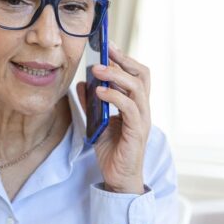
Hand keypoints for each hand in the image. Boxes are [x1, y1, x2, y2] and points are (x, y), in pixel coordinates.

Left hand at [78, 43, 149, 193]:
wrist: (118, 179)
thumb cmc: (112, 151)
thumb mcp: (96, 123)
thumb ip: (91, 104)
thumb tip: (81, 84)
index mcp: (135, 105)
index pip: (136, 74)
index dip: (124, 58)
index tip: (108, 45)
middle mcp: (143, 109)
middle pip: (142, 75)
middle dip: (125, 59)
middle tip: (106, 50)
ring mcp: (142, 120)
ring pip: (137, 88)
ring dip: (117, 75)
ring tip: (98, 69)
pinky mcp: (137, 132)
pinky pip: (130, 108)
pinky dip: (115, 96)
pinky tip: (99, 91)